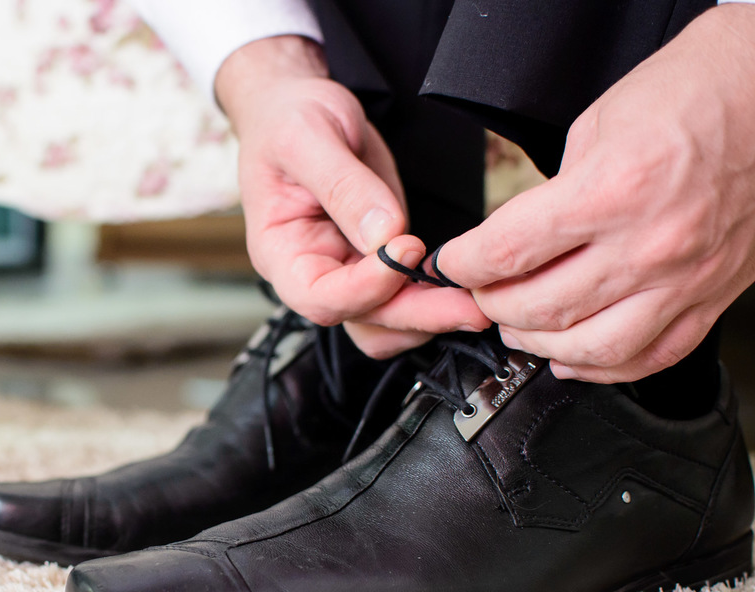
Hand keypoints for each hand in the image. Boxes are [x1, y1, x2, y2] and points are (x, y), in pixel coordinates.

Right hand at [215, 37, 487, 357]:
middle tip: (470, 304)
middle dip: (417, 313)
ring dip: (430, 316)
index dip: (367, 286)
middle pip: (362, 317)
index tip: (408, 248)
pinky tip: (463, 283)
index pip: (318, 296)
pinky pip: (402, 299)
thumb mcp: (308, 138)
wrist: (293, 107)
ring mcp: (345, 271)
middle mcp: (311, 273)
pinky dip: (433, 300)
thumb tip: (384, 233)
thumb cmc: (287, 119)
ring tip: (475, 298)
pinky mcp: (375, 262)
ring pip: (386, 321)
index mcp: (279, 252)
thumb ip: (343, 185)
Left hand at [436, 5, 754, 382]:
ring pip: (592, 346)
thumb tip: (514, 244)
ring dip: (540, 344)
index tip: (451, 264)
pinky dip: (603, 366)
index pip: (507, 252)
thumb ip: (552, 195)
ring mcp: (687, 278)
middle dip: (494, 305)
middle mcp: (651, 243)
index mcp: (613, 190)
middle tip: (482, 294)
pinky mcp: (714, 295)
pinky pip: (651, 356)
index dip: (463, 264)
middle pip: (541, 307)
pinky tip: (573, 357)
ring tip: (519, 327)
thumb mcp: (597, 126)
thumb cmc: (690, 94)